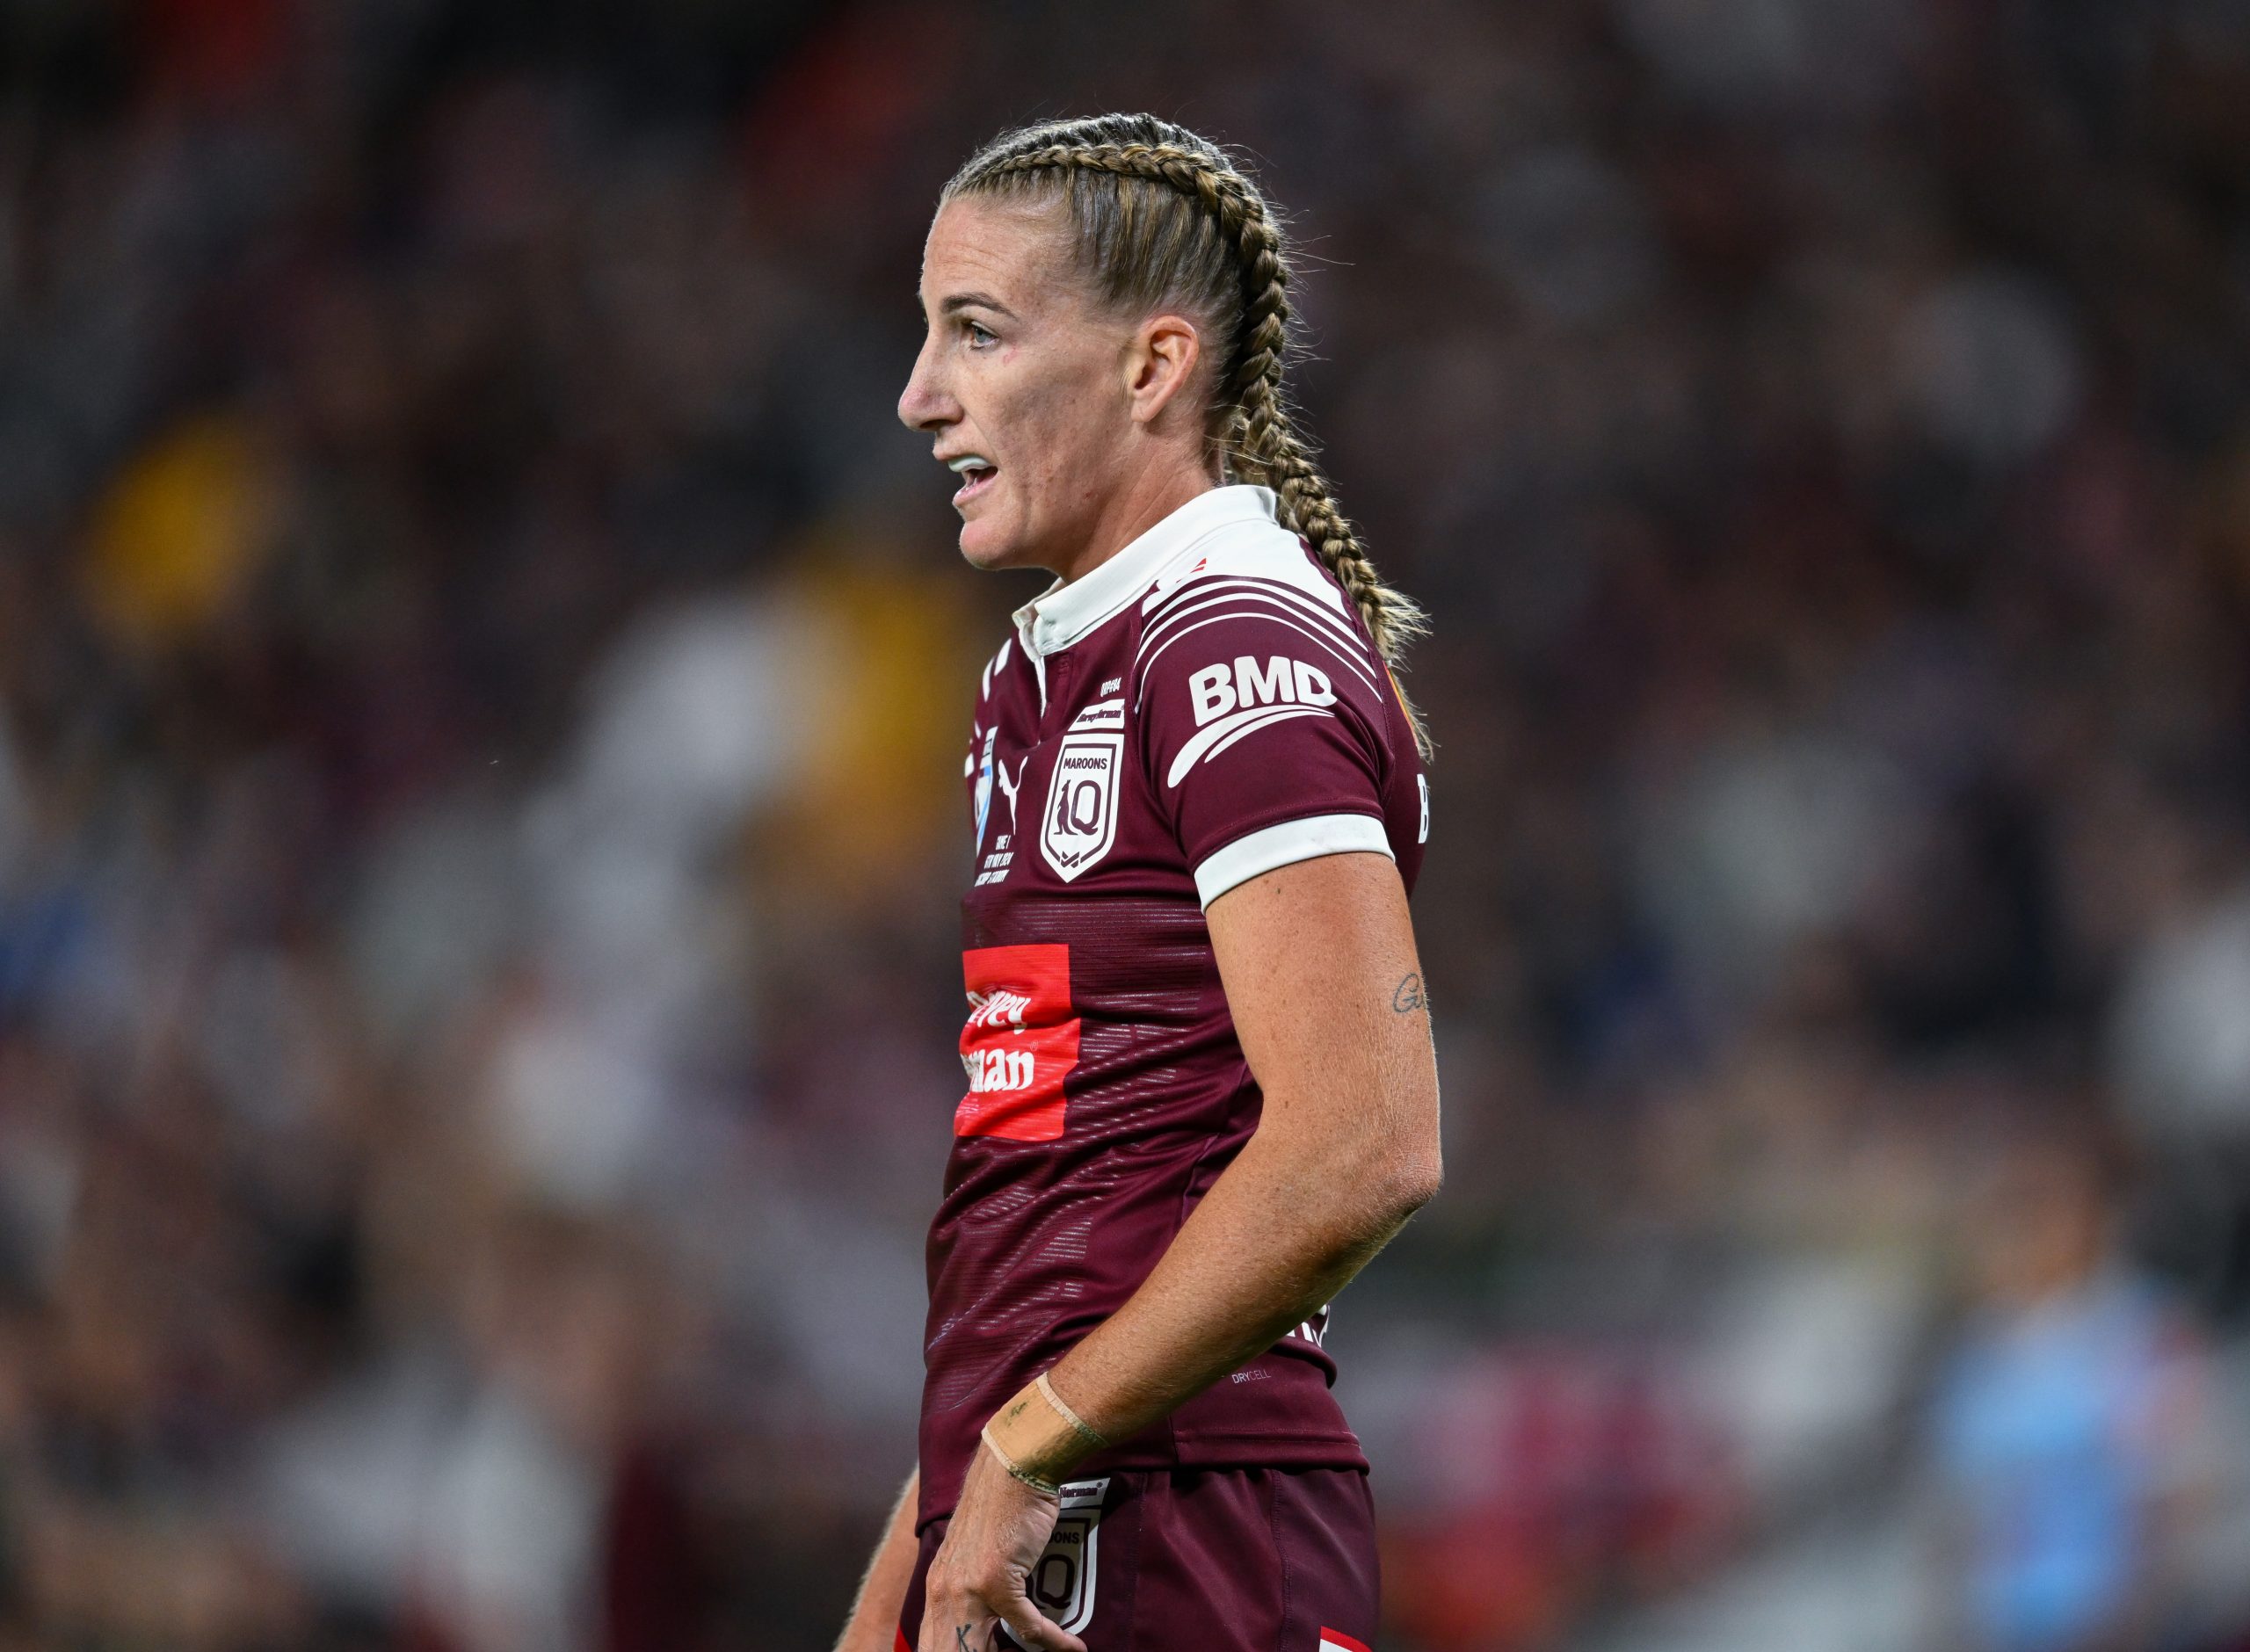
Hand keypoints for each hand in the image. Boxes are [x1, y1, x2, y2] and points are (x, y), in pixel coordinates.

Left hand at [916, 1442, 1084, 1651]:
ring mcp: (970, 1589)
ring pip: (981, 1649)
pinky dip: (1055, 1641)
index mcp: (937, 1585)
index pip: (934, 1641)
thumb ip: (973, 1583)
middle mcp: (945, 1591)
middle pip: (951, 1650)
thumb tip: (992, 1618)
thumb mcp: (973, 1549)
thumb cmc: (1002, 1501)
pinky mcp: (999, 1582)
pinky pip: (1029, 1625)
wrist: (1014, 1464)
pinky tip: (1073, 1647)